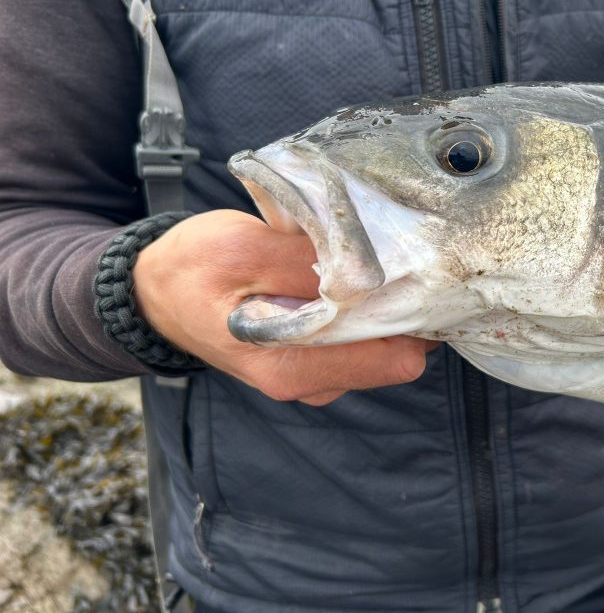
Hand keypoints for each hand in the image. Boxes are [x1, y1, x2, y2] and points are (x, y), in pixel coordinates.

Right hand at [133, 210, 428, 404]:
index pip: (394, 359)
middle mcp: (309, 383)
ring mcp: (313, 374)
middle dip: (404, 309)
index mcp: (291, 367)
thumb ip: (305, 264)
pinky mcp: (312, 358)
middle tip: (402, 256)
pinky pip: (358, 338)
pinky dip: (362, 310)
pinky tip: (346, 276)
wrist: (153, 290)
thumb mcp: (241, 249)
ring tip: (367, 261)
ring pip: (379, 346)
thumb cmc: (191, 267)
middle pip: (395, 355)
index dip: (417, 317)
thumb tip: (366, 269)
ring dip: (382, 307)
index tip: (422, 273)